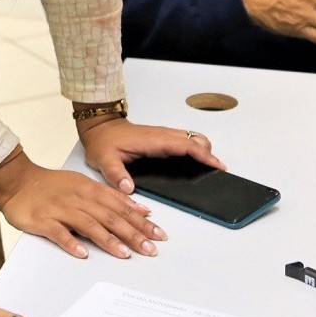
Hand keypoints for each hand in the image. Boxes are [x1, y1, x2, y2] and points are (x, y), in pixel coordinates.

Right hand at [0, 148, 165, 259]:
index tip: (158, 234)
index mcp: (90, 190)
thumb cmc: (52, 186)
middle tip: (150, 249)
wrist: (18, 181)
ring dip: (108, 240)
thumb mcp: (84, 185)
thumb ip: (111, 196)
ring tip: (124, 254)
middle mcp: (79, 199)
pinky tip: (83, 253)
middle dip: (132, 233)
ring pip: (89, 225)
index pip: (121, 207)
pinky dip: (71, 242)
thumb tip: (139, 209)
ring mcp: (61, 210)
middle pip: (110, 217)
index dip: (141, 221)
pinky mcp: (43, 220)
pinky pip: (59, 232)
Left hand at [78, 116, 224, 193]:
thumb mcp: (104, 159)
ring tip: (210, 169)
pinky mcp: (162, 140)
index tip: (216, 165)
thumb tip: (128, 188)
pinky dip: (196, 150)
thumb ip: (116, 174)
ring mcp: (163, 137)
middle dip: (209, 154)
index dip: (203, 154)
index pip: (186, 145)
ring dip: (204, 151)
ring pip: (192, 139)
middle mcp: (162, 136)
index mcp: (153, 141)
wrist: (100, 128)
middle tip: (216, 171)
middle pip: (195, 140)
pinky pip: (185, 142)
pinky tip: (196, 163)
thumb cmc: (103, 142)